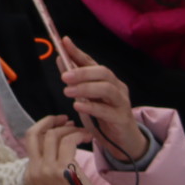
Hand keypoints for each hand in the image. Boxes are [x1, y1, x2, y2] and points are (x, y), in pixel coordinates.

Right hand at [23, 115, 92, 184]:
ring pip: (53, 135)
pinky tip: (88, 137)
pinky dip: (78, 135)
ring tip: (83, 131)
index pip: (30, 142)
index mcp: (30, 174)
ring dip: (70, 129)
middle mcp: (35, 170)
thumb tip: (58, 150)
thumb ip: (51, 170)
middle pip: (34, 133)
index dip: (44, 129)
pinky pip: (68, 141)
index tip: (59, 125)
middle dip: (50, 121)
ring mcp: (47, 170)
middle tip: (66, 119)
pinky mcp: (63, 170)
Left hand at [58, 37, 147, 163]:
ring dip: (86, 88)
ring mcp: (121, 103)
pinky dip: (92, 107)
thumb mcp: (87, 98)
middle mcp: (117, 89)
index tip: (64, 42)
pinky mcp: (122, 119)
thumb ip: (75, 80)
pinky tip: (78, 106)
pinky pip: (107, 111)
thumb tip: (60, 59)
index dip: (78, 52)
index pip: (93, 63)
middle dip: (83, 72)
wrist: (124, 142)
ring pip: (107, 89)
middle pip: (104, 73)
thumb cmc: (105, 118)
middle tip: (65, 77)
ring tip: (68, 91)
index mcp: (108, 81)